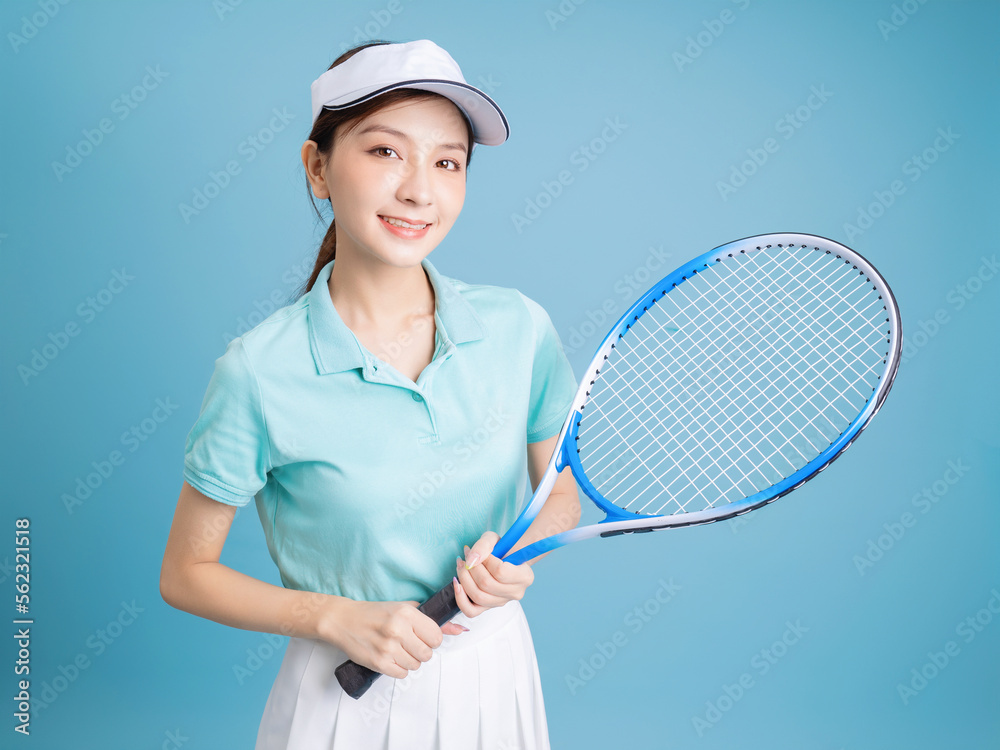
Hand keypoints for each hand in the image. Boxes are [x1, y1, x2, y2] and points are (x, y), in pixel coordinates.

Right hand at [329, 599, 465, 678]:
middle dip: (421, 651)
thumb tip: (459, 629)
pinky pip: (402, 674)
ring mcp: (388, 648)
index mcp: (407, 613)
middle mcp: (398, 630)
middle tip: (408, 644)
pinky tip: (390, 657)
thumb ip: (432, 620)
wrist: (343, 620)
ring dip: (409, 660)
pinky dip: (398, 668)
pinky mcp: (378, 663)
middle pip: (428, 654)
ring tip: (397, 649)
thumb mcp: (404, 609)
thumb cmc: (375, 613)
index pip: (437, 636)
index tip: (422, 636)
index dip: (431, 639)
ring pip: (415, 665)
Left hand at [453, 530, 534, 617]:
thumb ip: (484, 545)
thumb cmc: (501, 549)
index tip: (475, 551)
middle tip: (465, 556)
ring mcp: (502, 602)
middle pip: (487, 585)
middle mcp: (516, 593)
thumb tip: (471, 560)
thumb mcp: (494, 539)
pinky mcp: (488, 608)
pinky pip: (471, 611)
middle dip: (471, 568)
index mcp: (525, 576)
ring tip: (461, 565)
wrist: (503, 561)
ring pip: (478, 596)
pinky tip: (457, 583)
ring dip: (464, 579)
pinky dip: (460, 598)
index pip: (500, 571)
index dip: (484, 560)